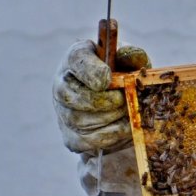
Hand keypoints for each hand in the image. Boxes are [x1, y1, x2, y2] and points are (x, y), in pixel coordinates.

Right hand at [53, 39, 150, 153]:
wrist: (119, 106)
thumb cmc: (123, 77)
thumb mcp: (130, 62)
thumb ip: (132, 57)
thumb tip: (132, 56)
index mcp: (77, 58)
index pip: (76, 59)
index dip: (91, 71)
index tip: (108, 79)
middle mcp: (62, 84)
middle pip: (73, 95)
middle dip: (105, 101)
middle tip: (124, 100)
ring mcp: (62, 112)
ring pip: (81, 121)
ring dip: (111, 118)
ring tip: (127, 111)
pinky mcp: (70, 136)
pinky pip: (88, 140)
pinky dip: (111, 135)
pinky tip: (124, 127)